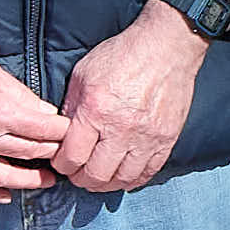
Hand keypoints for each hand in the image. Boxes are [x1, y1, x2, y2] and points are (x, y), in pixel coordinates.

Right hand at [0, 36, 68, 202]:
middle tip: (67, 157)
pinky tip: (5, 196)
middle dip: (53, 156)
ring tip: (47, 182)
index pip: (43, 130)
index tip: (75, 134)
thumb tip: (46, 113)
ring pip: (4, 176)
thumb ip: (21, 95)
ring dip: (29, 182)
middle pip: (29, 153)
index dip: (64, 133)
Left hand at [53, 7, 206, 195]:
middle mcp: (121, 128)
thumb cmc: (123, 55)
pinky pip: (148, 172)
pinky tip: (123, 175)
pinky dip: (133, 180)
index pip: (72, 157)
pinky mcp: (167, 138)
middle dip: (81, 179)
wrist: (166, 46)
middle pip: (96, 175)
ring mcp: (147, 136)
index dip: (62, 165)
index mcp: (95, 110)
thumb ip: (71, 107)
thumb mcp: (83, 75)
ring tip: (99, 178)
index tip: (62, 162)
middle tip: (78, 174)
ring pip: (122, 179)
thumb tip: (63, 135)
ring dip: (106, 184)